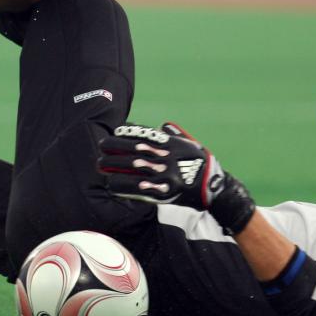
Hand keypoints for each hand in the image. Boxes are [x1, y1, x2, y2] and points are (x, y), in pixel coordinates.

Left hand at [98, 122, 255, 233]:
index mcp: (169, 143)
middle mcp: (164, 156)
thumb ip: (174, 134)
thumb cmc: (201, 162)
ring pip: (131, 168)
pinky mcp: (162, 190)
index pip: (143, 133)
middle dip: (114, 148)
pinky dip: (122, 185)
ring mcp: (163, 173)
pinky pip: (137, 188)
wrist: (214, 186)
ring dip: (113, 166)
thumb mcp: (189, 143)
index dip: (126, 132)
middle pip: (132, 149)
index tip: (115, 131)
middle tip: (101, 148)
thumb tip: (163, 125)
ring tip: (101, 165)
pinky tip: (111, 184)